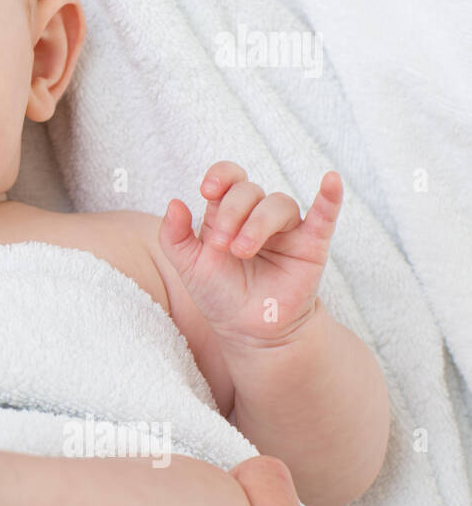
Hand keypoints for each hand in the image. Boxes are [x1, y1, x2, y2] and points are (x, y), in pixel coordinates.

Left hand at [158, 162, 342, 347]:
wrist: (248, 329)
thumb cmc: (219, 294)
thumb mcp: (188, 266)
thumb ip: (173, 236)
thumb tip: (174, 202)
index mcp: (227, 213)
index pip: (229, 177)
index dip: (220, 176)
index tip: (207, 190)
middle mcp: (257, 215)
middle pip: (249, 190)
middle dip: (231, 213)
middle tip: (222, 246)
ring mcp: (286, 228)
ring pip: (279, 203)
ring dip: (258, 223)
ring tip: (242, 250)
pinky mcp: (311, 244)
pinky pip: (324, 215)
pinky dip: (329, 198)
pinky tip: (331, 181)